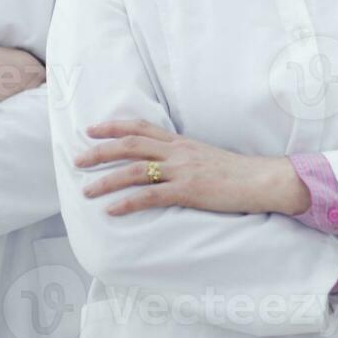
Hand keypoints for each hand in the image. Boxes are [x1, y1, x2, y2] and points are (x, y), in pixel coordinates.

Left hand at [74, 119, 309, 216]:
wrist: (260, 179)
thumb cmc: (235, 172)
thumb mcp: (205, 156)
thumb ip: (182, 156)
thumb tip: (162, 163)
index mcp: (181, 142)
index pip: (142, 127)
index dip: (114, 127)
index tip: (91, 129)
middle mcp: (177, 152)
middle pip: (130, 145)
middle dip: (100, 151)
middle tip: (77, 159)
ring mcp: (182, 170)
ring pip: (134, 170)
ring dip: (106, 180)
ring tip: (86, 190)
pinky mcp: (188, 191)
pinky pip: (151, 196)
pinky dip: (128, 203)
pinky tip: (112, 210)